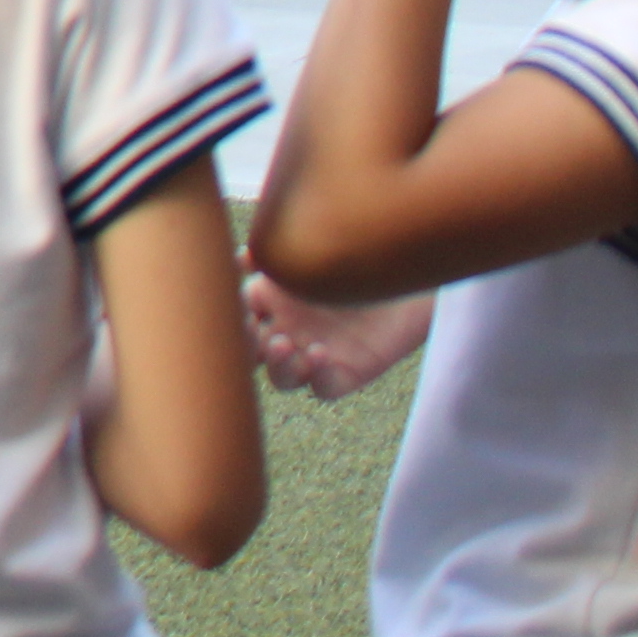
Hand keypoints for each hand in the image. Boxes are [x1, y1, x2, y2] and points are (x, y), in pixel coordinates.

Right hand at [241, 271, 432, 398]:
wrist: (409, 275)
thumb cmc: (356, 255)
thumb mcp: (313, 249)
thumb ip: (277, 252)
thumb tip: (244, 254)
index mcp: (273, 301)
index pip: (237, 314)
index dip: (228, 313)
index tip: (233, 302)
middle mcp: (291, 330)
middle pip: (252, 352)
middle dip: (244, 345)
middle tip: (249, 329)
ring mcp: (316, 355)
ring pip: (282, 377)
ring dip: (277, 364)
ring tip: (284, 344)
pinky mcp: (346, 374)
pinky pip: (323, 387)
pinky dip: (317, 375)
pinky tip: (321, 353)